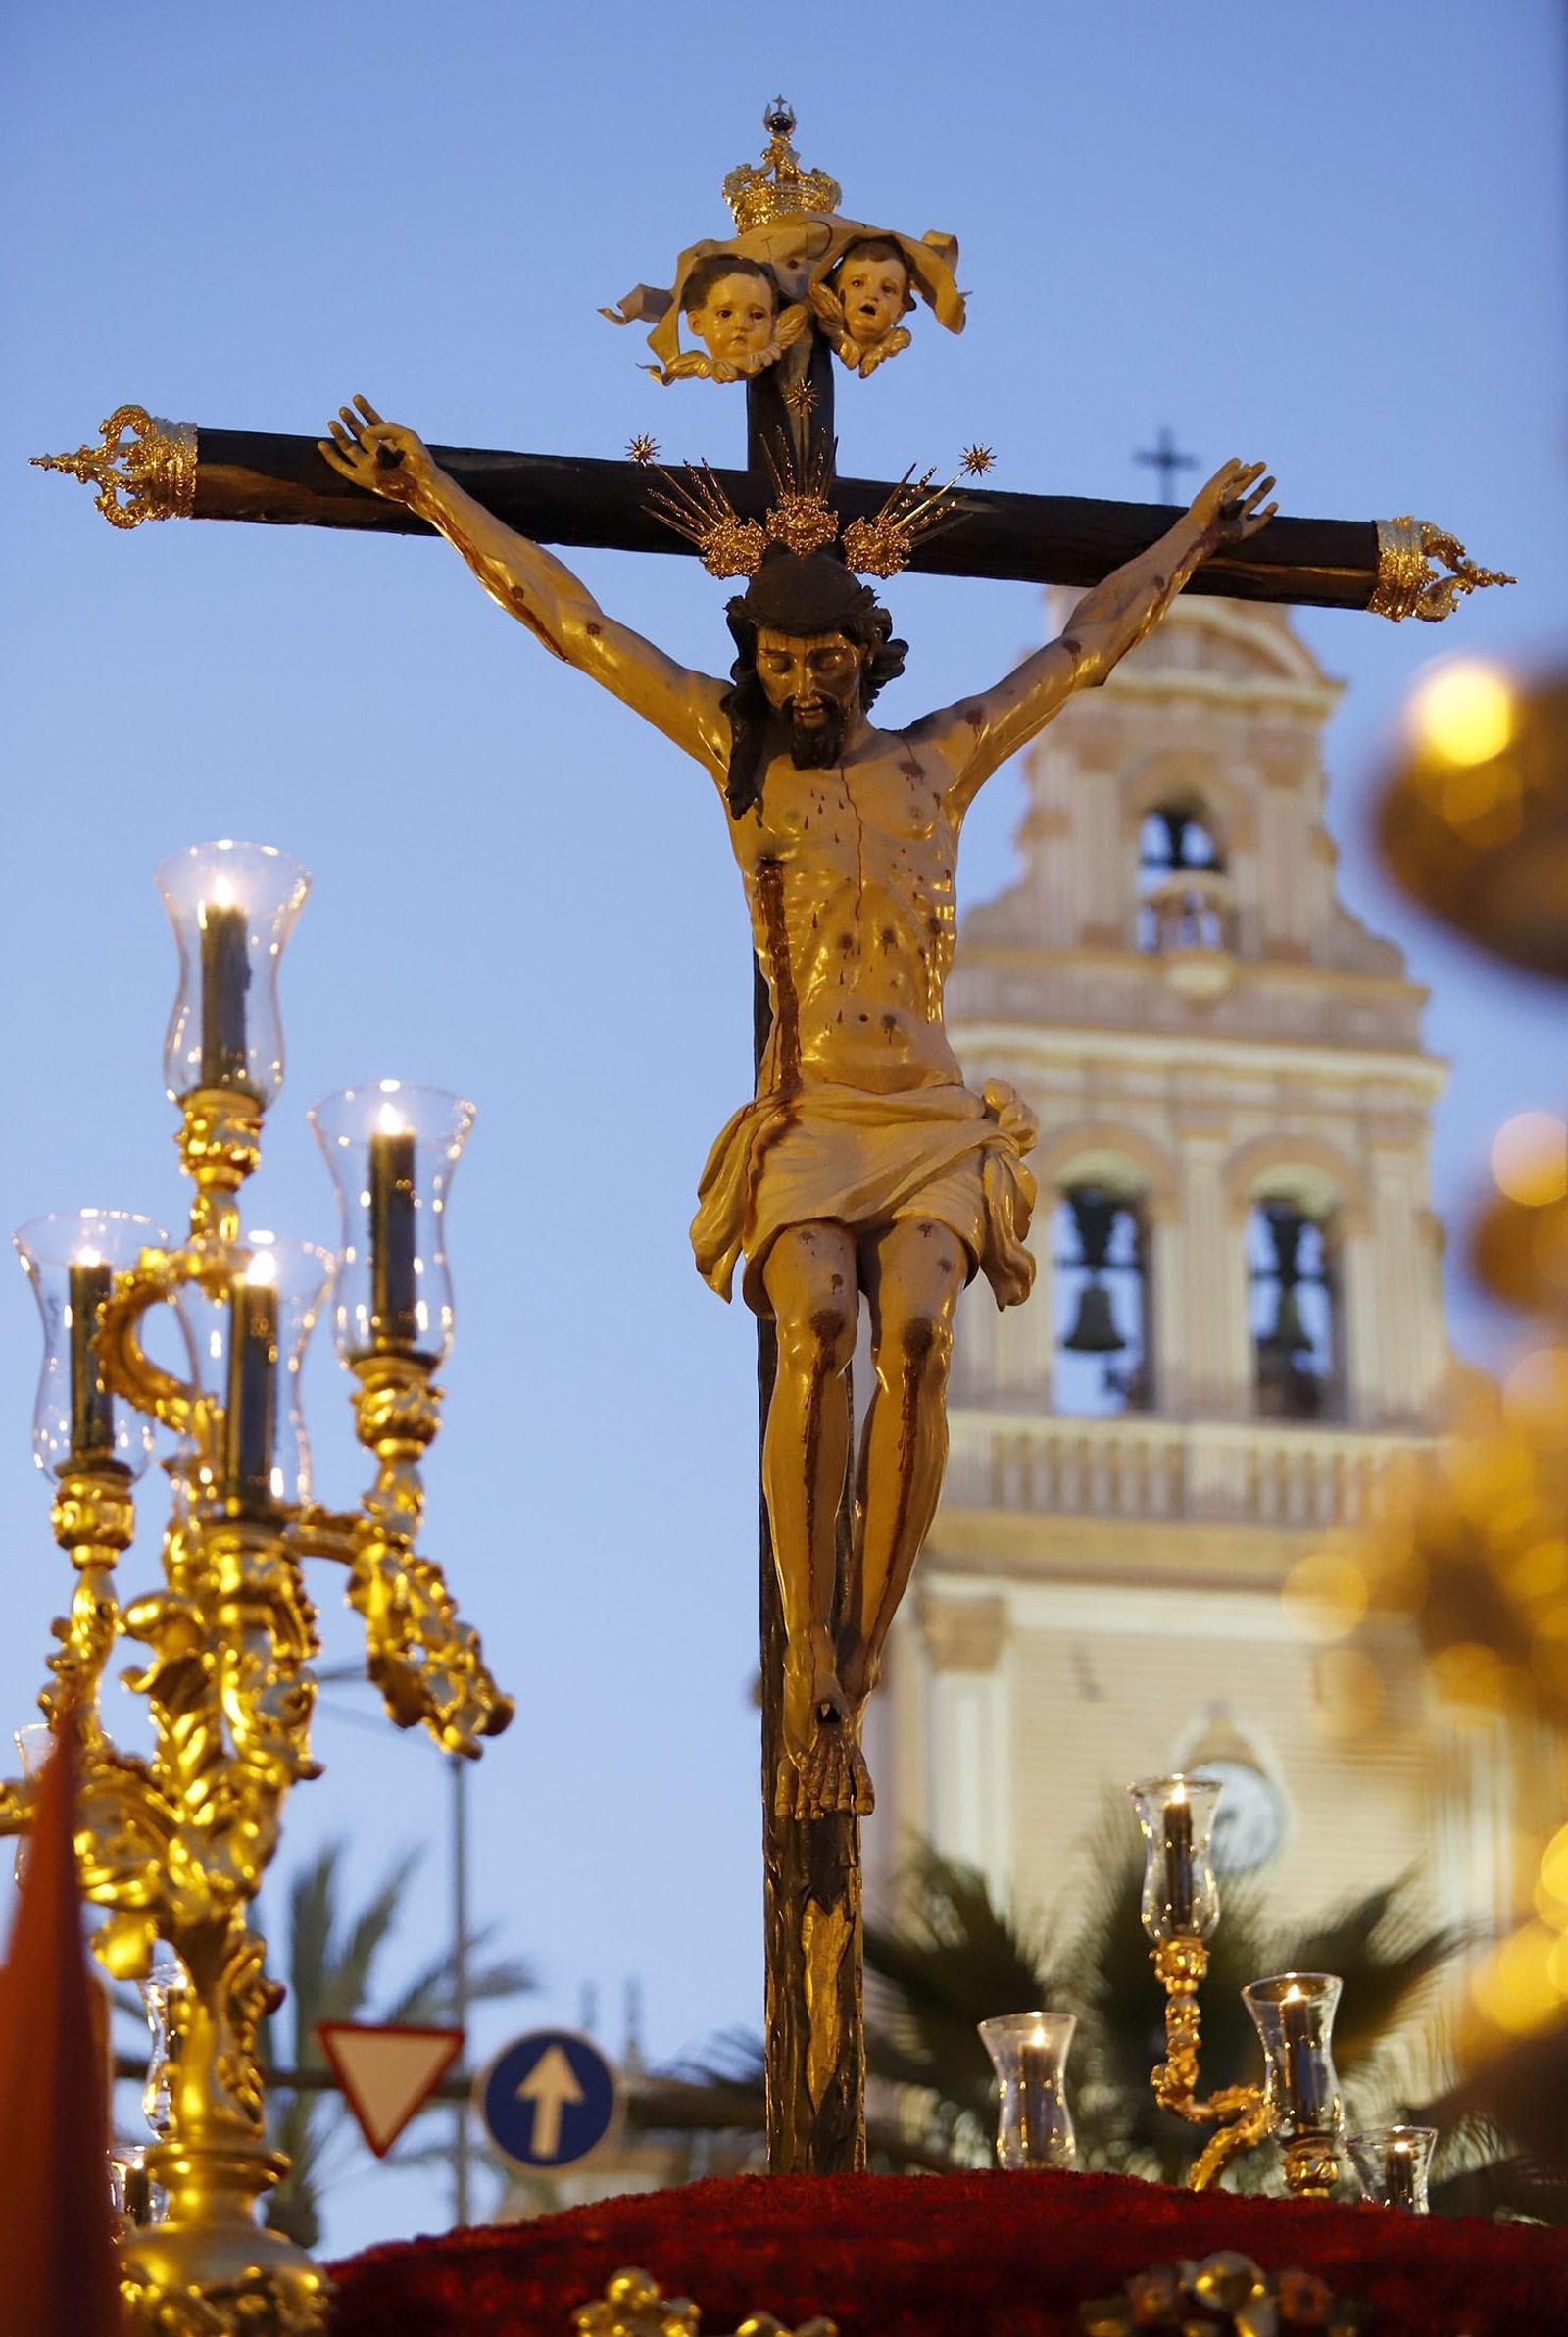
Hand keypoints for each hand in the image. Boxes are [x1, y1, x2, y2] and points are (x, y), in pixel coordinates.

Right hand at [316, 396, 436, 506]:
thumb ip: (385, 428)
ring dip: (340, 435)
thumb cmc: (418, 460)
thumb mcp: (406, 435)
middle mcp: (378, 453)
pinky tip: (322, 445)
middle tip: (342, 409)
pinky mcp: (364, 479)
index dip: (365, 410)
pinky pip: (343, 467)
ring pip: (349, 448)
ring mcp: (370, 466)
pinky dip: (332, 457)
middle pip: (360, 434)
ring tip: (332, 421)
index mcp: (390, 442)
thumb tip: (365, 431)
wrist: (421, 483)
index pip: (374, 421)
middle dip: (351, 421)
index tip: (356, 397)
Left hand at [1186, 458, 1276, 548]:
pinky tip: (1274, 504)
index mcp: (1214, 497)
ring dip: (1262, 491)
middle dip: (1252, 476)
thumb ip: (1232, 474)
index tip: (1239, 460)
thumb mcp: (1216, 485)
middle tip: (1263, 464)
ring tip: (1272, 478)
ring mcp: (1233, 519)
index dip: (1233, 470)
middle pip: (1241, 489)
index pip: (1225, 480)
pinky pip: (1258, 523)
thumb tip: (1248, 468)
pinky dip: (1267, 515)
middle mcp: (1224, 508)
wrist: (1201, 534)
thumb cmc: (1204, 509)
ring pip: (1252, 503)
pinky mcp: (1241, 532)